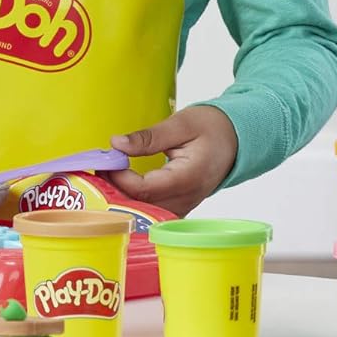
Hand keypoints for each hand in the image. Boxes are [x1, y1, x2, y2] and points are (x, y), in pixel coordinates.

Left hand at [106, 105, 238, 217]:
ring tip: (107, 174)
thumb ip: (148, 137)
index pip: (145, 189)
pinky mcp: (182, 204)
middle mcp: (187, 197)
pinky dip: (135, 200)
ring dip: (122, 196)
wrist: (237, 139)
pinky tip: (121, 185)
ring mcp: (185, 204)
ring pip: (147, 212)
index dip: (119, 178)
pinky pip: (154, 210)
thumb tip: (116, 144)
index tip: (106, 160)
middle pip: (142, 205)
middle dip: (115, 189)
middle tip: (99, 167)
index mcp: (188, 177)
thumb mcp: (180, 124)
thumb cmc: (212, 128)